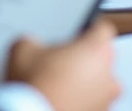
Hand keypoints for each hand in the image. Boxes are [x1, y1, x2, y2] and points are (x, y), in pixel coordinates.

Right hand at [6, 19, 121, 110]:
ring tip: (57, 85)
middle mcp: (108, 77)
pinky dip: (79, 101)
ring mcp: (105, 101)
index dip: (89, 28)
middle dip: (84, 58)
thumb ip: (34, 39)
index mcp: (97, 51)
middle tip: (61, 61)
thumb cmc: (36, 88)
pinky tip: (58, 100)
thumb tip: (31, 44)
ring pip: (99, 85)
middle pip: (103, 59)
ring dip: (83, 83)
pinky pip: (91, 103)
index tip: (79, 31)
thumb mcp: (23, 49)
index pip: (103, 29)